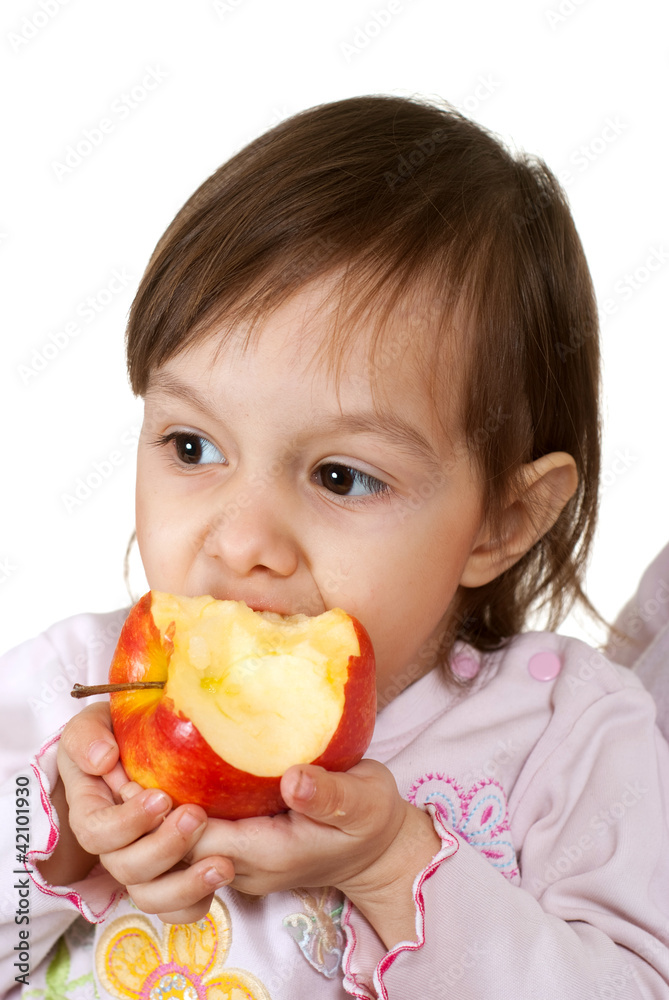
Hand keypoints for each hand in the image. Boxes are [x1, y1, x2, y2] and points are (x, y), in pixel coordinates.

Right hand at [40, 703, 233, 920]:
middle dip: (164, 847)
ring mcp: (143, 863)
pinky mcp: (171, 873)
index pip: (96, 833)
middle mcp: (115, 845)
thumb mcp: (94, 724)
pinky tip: (222, 875)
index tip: (161, 797)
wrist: (144, 747)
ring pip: (151, 898)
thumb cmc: (116, 734)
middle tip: (197, 816)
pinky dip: (198, 900)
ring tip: (221, 863)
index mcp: (92, 810)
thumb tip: (102, 759)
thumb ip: (88, 736)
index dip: (127, 823)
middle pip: (126, 870)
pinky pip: (177, 907)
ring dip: (185, 884)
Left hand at [136, 759, 441, 945]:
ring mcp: (238, 858)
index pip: (196, 842)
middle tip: (114, 762)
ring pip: (177, 845)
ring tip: (122, 763)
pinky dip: (170, 807)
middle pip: (175, 848)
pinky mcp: (238, 845)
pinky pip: (193, 834)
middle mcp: (243, 862)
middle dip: (143, 811)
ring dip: (149, 812)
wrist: (378, 849)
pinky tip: (157, 769)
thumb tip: (294, 780)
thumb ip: (330, 794)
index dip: (162, 813)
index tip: (138, 771)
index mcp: (267, 852)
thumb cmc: (371, 820)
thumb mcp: (363, 801)